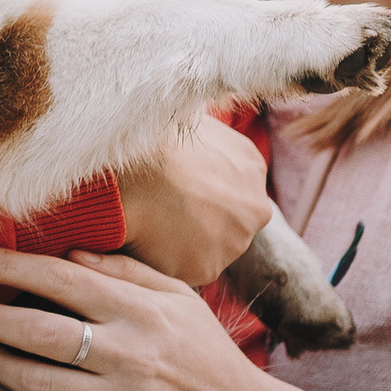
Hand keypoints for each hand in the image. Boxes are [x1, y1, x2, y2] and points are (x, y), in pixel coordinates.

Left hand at [0, 245, 332, 390]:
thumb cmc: (202, 350)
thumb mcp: (177, 297)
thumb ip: (124, 270)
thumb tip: (68, 253)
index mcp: (141, 314)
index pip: (61, 281)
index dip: (8, 266)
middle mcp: (127, 359)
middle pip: (38, 333)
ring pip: (32, 383)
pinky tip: (6, 389)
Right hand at [116, 119, 269, 286]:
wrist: (137, 167)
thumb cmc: (156, 138)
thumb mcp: (194, 121)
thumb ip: (205, 140)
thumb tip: (194, 132)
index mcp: (252, 168)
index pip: (232, 190)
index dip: (202, 193)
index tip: (177, 190)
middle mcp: (254, 209)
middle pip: (226, 224)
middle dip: (198, 222)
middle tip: (159, 210)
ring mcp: (233, 243)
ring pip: (205, 250)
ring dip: (179, 244)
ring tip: (146, 223)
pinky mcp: (206, 269)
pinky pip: (181, 269)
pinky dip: (161, 260)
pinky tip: (142, 238)